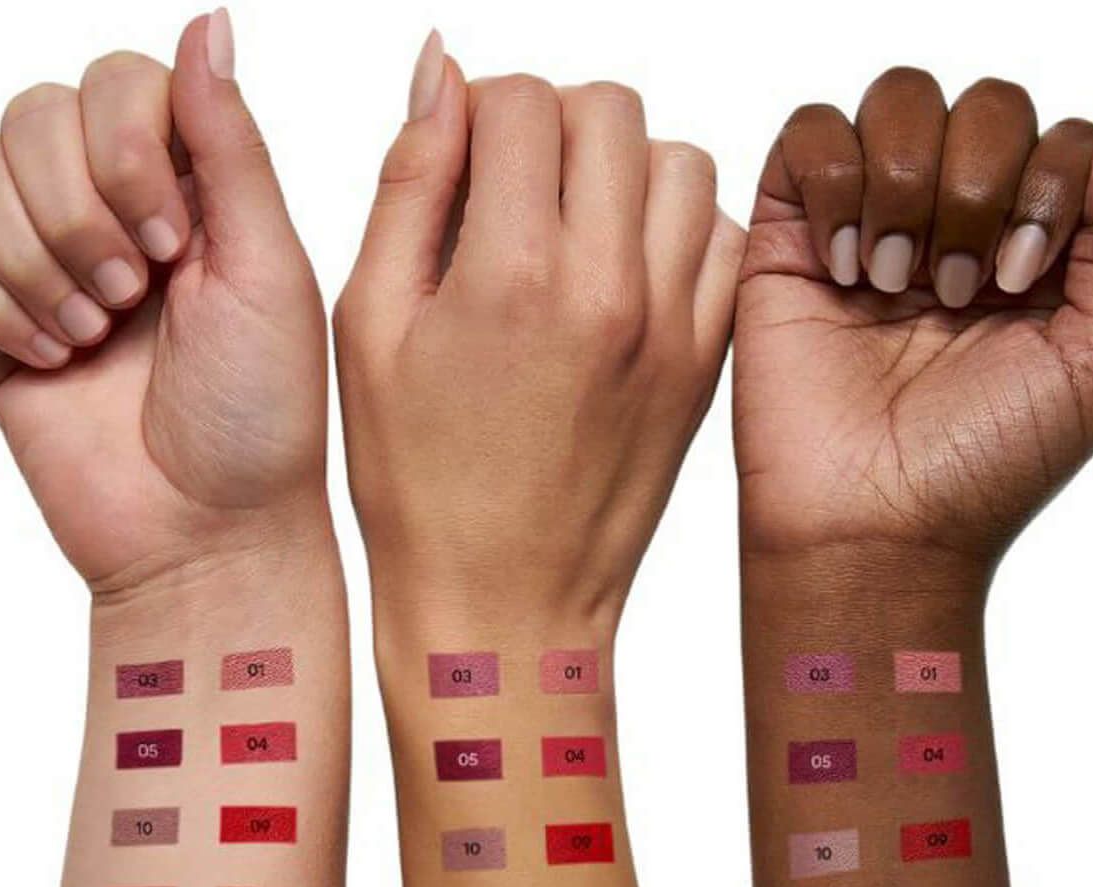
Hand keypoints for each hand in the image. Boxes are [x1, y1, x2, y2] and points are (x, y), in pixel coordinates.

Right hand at [0, 11, 327, 591]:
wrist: (208, 535)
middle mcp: (112, 214)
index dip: (125, 145)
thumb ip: (231, 146)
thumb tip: (210, 21)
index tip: (170, 242)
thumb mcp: (268, 270)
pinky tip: (54, 360)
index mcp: (189, 192)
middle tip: (133, 297)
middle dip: (78, 209)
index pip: (116, 82)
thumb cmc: (260, 418)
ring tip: (94, 333)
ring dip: (35, 256)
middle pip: (32, 114)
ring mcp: (47, 267)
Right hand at [335, 36, 743, 631]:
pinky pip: (722, 243)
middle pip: (611, 110)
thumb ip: (409, 186)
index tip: (462, 160)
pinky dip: (677, 230)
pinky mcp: (703, 365)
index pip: (522, 99)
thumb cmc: (421, 489)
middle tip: (515, 184)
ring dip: (623, 168)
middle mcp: (609, 291)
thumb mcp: (371, 330)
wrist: (504, 607)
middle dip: (553, 122)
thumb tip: (443, 73)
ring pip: (681, 164)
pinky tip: (622, 270)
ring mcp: (671, 330)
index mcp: (513, 277)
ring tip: (572, 225)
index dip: (478, 110)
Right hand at [734, 68, 1092, 562]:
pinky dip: (835, 181)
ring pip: (900, 99)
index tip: (1020, 282)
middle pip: (986, 105)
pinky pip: (809, 135)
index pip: (1059, 138)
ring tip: (891, 283)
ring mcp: (869, 229)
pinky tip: (843, 267)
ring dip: (906, 183)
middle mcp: (952, 229)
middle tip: (952, 291)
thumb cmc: (981, 470)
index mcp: (1030, 253)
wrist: (872, 530)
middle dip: (977, 188)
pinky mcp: (788, 242)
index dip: (1048, 185)